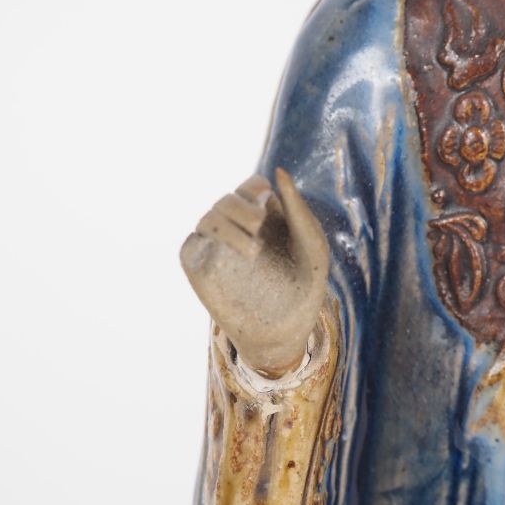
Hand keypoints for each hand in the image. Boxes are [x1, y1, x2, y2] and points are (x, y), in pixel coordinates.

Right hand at [180, 169, 329, 376]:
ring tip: (253, 251)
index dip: (255, 189)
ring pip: (210, 218)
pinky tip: (227, 257)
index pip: (250, 187)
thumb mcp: (313, 247)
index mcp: (264, 216)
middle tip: (258, 226)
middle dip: (243, 209)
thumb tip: (277, 172)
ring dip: (229, 227)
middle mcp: (237, 228)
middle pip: (229, 199)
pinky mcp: (200, 268)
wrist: (285, 333)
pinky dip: (206, 243)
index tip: (268, 205)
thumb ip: (299, 210)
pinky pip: (191, 244)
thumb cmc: (304, 287)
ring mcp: (216, 247)